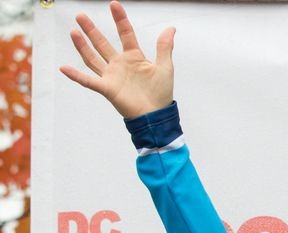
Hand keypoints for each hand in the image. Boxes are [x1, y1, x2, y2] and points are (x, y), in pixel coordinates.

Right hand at [59, 1, 174, 118]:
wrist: (157, 115)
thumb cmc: (161, 93)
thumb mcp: (165, 67)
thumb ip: (165, 47)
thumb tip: (171, 28)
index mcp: (134, 57)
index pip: (125, 34)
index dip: (120, 19)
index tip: (114, 4)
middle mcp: (120, 64)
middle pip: (102, 44)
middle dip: (92, 30)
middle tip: (81, 15)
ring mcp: (111, 76)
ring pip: (93, 58)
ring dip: (82, 46)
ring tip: (74, 31)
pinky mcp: (107, 88)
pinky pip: (89, 81)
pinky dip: (76, 75)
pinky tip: (64, 68)